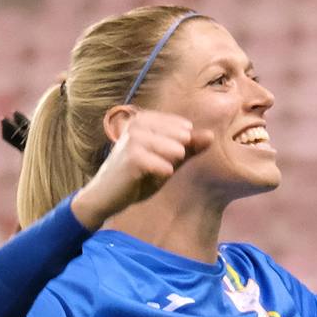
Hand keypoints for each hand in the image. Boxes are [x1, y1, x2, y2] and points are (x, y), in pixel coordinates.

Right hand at [71, 109, 212, 226]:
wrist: (106, 196)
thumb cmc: (136, 177)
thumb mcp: (165, 160)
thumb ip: (188, 148)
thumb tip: (211, 135)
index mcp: (145, 119)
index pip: (183, 127)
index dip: (182, 146)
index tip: (165, 158)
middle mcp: (137, 123)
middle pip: (181, 137)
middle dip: (177, 156)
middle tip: (158, 167)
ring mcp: (133, 139)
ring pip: (174, 149)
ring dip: (170, 164)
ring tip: (157, 171)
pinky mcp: (131, 157)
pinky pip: (163, 165)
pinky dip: (163, 172)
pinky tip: (157, 176)